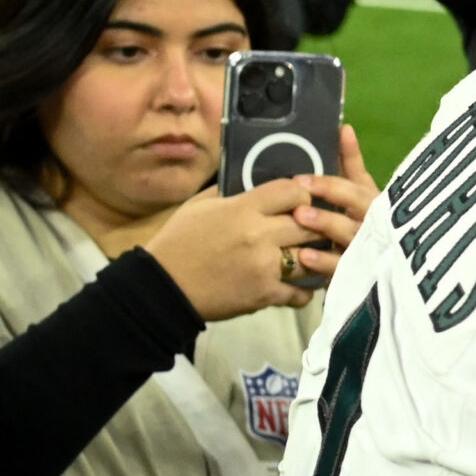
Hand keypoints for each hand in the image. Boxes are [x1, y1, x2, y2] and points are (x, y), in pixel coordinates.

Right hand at [143, 182, 324, 318]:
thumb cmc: (178, 242)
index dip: (300, 195)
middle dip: (313, 226)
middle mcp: (258, 235)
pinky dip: (303, 289)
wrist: (161, 287)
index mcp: (242, 209)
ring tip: (309, 256)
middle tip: (308, 230)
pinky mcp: (265, 294)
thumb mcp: (199, 205)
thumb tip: (255, 180)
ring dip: (313, 258)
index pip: (292, 192)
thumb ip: (230, 192)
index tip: (297, 203)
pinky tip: (298, 284)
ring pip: (312, 258)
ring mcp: (265, 267)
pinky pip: (301, 291)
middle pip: (310, 225)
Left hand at [287, 125, 378, 279]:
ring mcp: (367, 252)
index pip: (356, 191)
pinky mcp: (358, 276)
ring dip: (327, 227)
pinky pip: (342, 270)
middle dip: (329, 203)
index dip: (330, 186)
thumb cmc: (366, 221)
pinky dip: (324, 264)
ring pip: (349, 239)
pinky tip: (304, 257)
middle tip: (299, 200)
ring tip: (302, 220)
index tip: (301, 181)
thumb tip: (344, 128)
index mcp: (375, 204)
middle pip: (356, 213)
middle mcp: (375, 227)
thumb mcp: (361, 192)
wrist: (382, 263)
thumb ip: (352, 164)